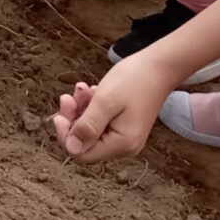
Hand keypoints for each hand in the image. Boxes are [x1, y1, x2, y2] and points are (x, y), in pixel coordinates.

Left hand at [51, 58, 169, 163]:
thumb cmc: (134, 80)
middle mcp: (124, 146)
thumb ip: (87, 126)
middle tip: (68, 96)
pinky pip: (99, 122)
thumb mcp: (105, 101)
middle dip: (73, 118)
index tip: (59, 114)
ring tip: (83, 89)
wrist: (159, 66)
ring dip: (81, 109)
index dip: (66, 136)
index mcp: (121, 144)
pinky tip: (93, 91)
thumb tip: (71, 148)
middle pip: (85, 142)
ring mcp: (125, 137)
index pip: (82, 153)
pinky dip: (91, 107)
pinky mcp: (124, 126)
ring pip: (90, 129)